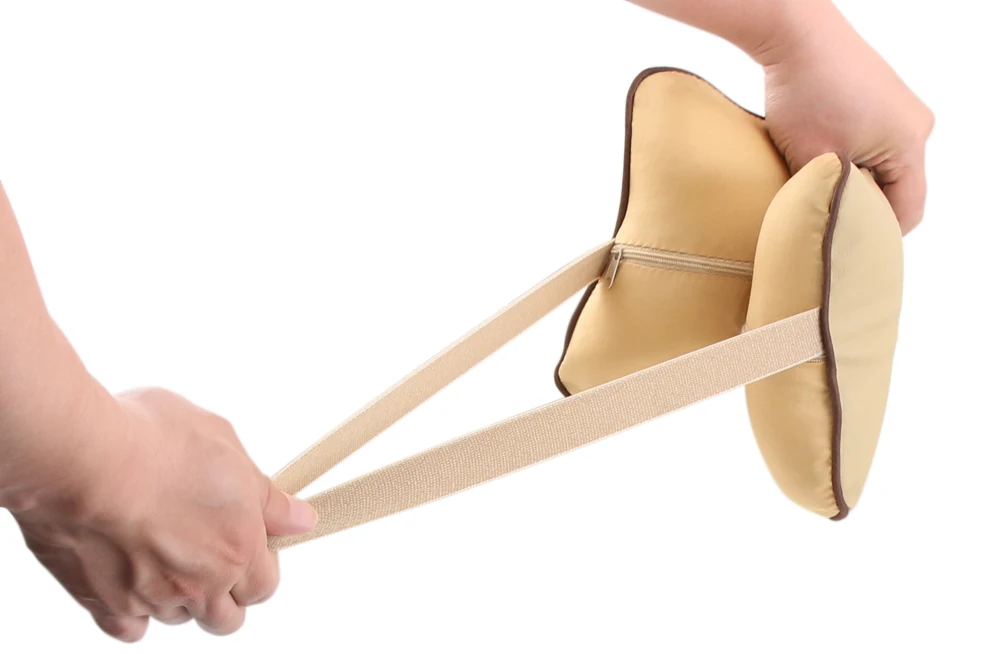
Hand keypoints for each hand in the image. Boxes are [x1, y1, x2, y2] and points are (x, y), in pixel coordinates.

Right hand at [9, 388, 315, 641]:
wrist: (81, 457)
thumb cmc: (153, 439)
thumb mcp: (227, 445)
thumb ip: (265, 495)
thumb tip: (300, 518)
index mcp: (238, 545)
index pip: (265, 585)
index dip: (260, 567)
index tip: (248, 544)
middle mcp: (200, 581)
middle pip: (227, 617)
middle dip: (226, 592)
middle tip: (210, 554)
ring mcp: (151, 597)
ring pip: (179, 617)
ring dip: (179, 596)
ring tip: (164, 553)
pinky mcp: (103, 601)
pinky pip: (129, 627)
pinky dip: (133, 611)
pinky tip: (130, 581)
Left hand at [752, 3, 934, 233]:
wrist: (796, 35)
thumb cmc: (805, 94)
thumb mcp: (811, 159)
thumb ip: (826, 200)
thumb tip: (824, 231)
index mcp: (910, 146)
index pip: (906, 213)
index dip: (874, 236)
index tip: (841, 246)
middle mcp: (915, 127)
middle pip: (897, 190)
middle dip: (861, 208)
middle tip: (826, 222)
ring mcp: (900, 111)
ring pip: (881, 168)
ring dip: (852, 182)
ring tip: (817, 188)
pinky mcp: (881, 100)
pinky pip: (872, 144)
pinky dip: (849, 159)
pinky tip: (818, 162)